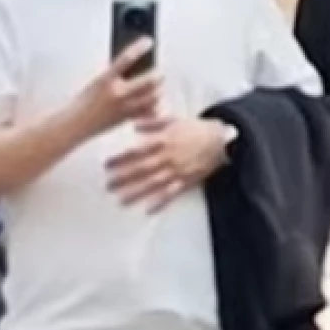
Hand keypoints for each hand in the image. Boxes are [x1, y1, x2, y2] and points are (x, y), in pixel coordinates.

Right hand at [74, 37, 160, 140]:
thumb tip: (130, 67)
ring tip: (160, 85)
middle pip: (148, 81)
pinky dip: (155, 107)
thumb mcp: (97, 81)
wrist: (77, 123)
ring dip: (159, 90)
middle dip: (158, 74)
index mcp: (106, 80)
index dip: (139, 48)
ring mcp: (125, 107)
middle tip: (162, 70)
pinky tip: (156, 103)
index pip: (126, 59)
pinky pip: (148, 112)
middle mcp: (118, 93)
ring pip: (153, 97)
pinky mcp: (128, 118)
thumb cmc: (84, 101)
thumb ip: (114, 75)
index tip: (148, 41)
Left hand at [103, 114, 231, 211]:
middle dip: (124, 178)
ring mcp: (178, 171)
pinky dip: (160, 202)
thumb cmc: (197, 129)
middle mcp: (168, 157)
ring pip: (153, 183)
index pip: (137, 151)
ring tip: (121, 200)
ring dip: (137, 192)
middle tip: (108, 185)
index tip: (107, 165)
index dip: (121, 158)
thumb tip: (134, 126)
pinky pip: (172, 193)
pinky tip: (148, 210)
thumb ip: (152, 122)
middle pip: (142, 169)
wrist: (222, 140)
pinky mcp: (187, 181)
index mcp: (163, 140)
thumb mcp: (173, 119)